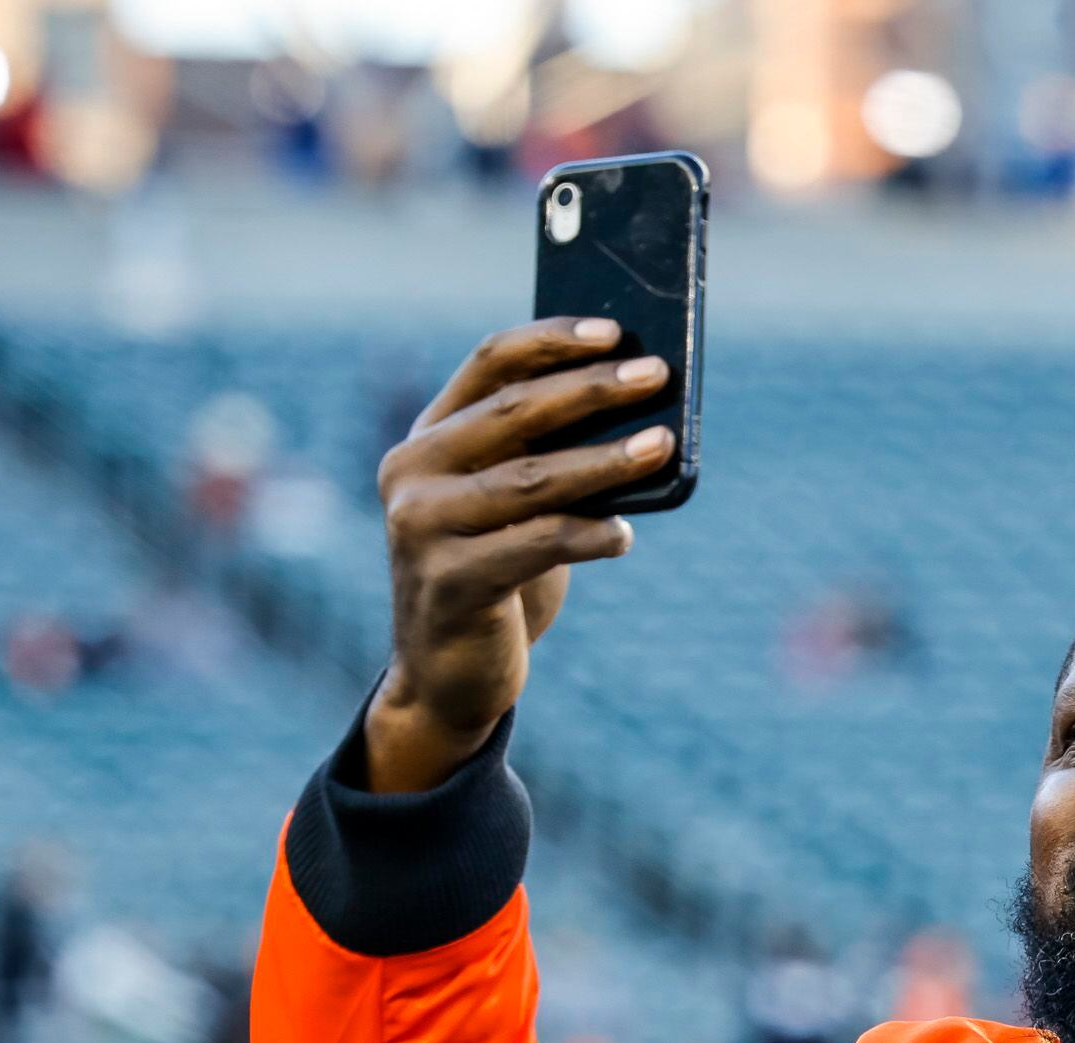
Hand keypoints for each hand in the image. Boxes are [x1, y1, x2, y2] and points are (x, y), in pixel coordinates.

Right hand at [367, 318, 677, 792]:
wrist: (447, 679)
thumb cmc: (496, 579)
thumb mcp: (511, 508)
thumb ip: (545, 460)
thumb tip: (638, 410)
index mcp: (427, 439)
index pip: (491, 363)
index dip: (554, 340)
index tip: (616, 330)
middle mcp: (412, 474)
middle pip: (514, 411)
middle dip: (593, 389)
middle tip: (656, 375)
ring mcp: (421, 528)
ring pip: (530, 479)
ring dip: (605, 460)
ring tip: (662, 445)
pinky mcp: (448, 583)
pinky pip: (536, 544)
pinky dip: (588, 535)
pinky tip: (624, 535)